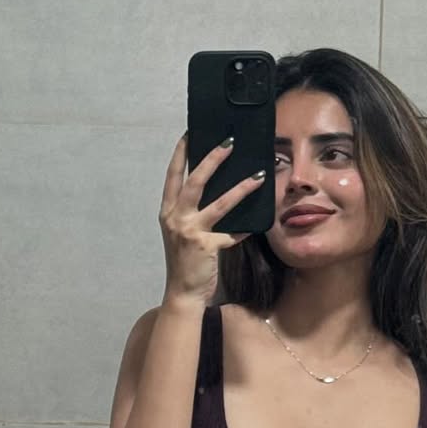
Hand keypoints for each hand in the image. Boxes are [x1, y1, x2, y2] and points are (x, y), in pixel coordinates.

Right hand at [159, 132, 265, 306]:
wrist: (183, 293)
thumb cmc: (186, 262)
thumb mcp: (183, 233)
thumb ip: (194, 213)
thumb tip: (217, 191)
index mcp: (168, 212)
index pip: (173, 176)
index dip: (180, 154)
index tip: (189, 134)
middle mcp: (175, 218)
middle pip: (195, 181)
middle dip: (212, 159)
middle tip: (229, 142)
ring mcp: (190, 231)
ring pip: (219, 203)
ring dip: (241, 188)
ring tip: (258, 176)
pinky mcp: (206, 246)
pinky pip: (232, 234)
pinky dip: (245, 230)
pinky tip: (257, 225)